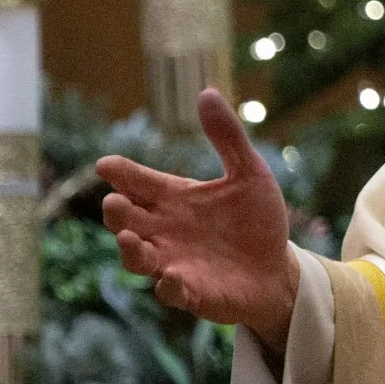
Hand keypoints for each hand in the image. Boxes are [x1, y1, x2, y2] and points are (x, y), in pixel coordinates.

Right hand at [100, 89, 299, 352]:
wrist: (278, 269)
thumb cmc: (257, 220)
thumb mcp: (249, 173)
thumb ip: (227, 137)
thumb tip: (207, 91)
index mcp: (175, 199)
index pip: (139, 182)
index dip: (122, 174)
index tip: (106, 165)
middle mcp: (166, 231)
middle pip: (127, 220)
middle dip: (117, 213)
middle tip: (114, 202)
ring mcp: (174, 263)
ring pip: (138, 258)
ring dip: (130, 250)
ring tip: (128, 239)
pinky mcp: (192, 292)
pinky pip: (172, 291)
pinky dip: (168, 286)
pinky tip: (171, 277)